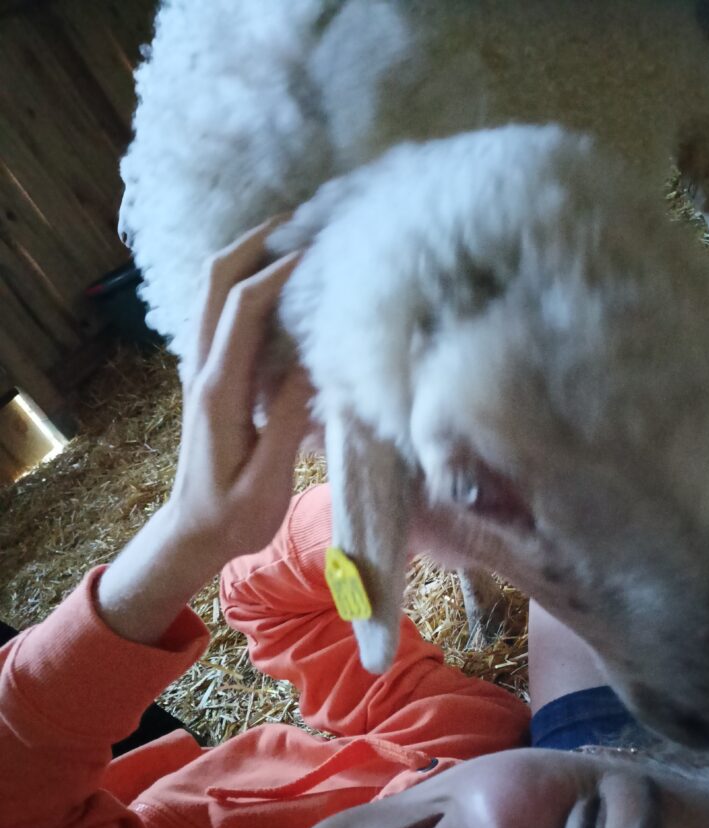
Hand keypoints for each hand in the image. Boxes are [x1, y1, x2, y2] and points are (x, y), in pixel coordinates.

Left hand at [167, 219, 310, 559]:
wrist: (192, 533)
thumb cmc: (233, 515)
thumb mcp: (266, 479)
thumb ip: (287, 419)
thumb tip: (312, 360)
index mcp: (218, 390)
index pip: (244, 308)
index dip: (280, 271)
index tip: (321, 252)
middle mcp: (202, 368)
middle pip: (216, 279)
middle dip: (256, 241)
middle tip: (303, 221)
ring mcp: (201, 369)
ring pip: (213, 290)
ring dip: (248, 256)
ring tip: (296, 240)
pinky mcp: (209, 377)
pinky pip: (221, 312)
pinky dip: (247, 283)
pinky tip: (281, 284)